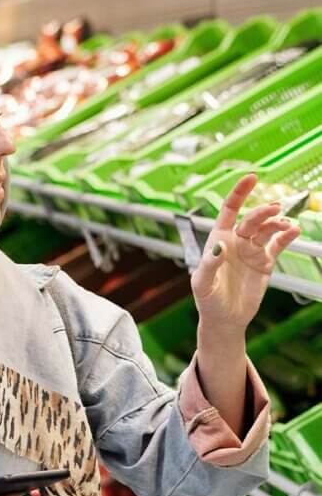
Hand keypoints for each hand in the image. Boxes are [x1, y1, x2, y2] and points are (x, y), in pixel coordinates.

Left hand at [192, 174, 300, 333]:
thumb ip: (209, 264)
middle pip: (252, 219)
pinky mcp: (265, 262)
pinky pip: (278, 245)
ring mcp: (252, 250)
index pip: (229, 210)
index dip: (239, 193)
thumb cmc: (207, 298)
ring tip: (286, 225)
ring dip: (277, 224)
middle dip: (262, 212)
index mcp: (218, 239)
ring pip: (267, 230)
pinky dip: (287, 237)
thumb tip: (219, 247)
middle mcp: (236, 241)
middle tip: (274, 209)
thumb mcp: (202, 282)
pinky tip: (294, 231)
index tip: (251, 177)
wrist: (224, 318)